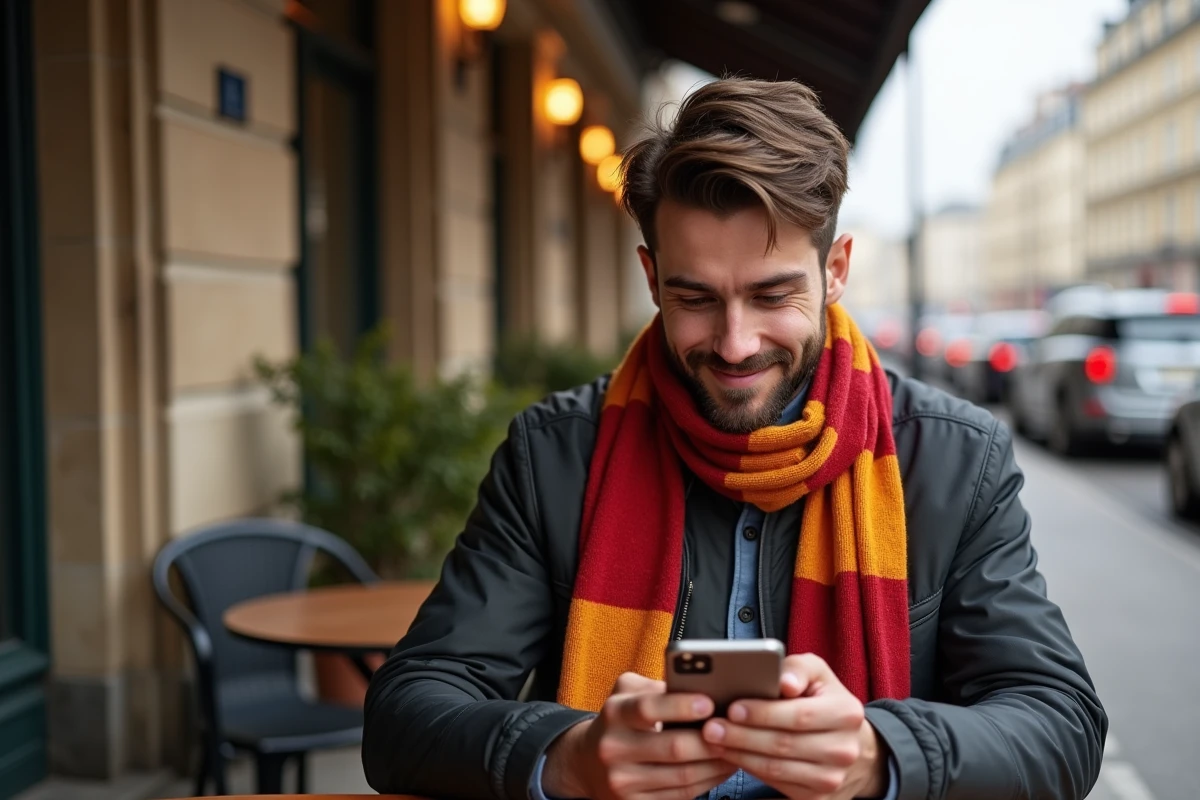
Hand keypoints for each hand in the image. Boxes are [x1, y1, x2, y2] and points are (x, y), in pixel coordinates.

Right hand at [542, 672, 735, 799]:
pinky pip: (682, 795)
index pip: (648, 708)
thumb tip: (700, 686)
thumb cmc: (620, 720)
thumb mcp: (627, 692)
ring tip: (738, 748)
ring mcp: (623, 781)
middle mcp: (614, 748)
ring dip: (717, 764)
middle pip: (674, 748)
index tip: (710, 702)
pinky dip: (708, 782)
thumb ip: (657, 686)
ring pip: (683, 776)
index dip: (681, 706)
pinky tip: (721, 768)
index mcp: (615, 713)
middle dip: (711, 740)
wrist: (588, 763)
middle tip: (736, 730)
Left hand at [699, 654, 887, 799]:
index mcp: (846, 714)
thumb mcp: (818, 674)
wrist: (853, 747)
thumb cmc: (825, 701)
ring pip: (776, 769)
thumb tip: (783, 681)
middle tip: (712, 727)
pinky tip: (733, 757)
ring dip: (740, 755)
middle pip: (783, 745)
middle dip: (742, 736)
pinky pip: (777, 786)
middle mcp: (843, 750)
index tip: (733, 708)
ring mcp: (831, 779)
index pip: (798, 715)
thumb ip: (799, 668)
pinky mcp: (817, 799)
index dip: (763, 714)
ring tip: (715, 741)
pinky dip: (751, 770)